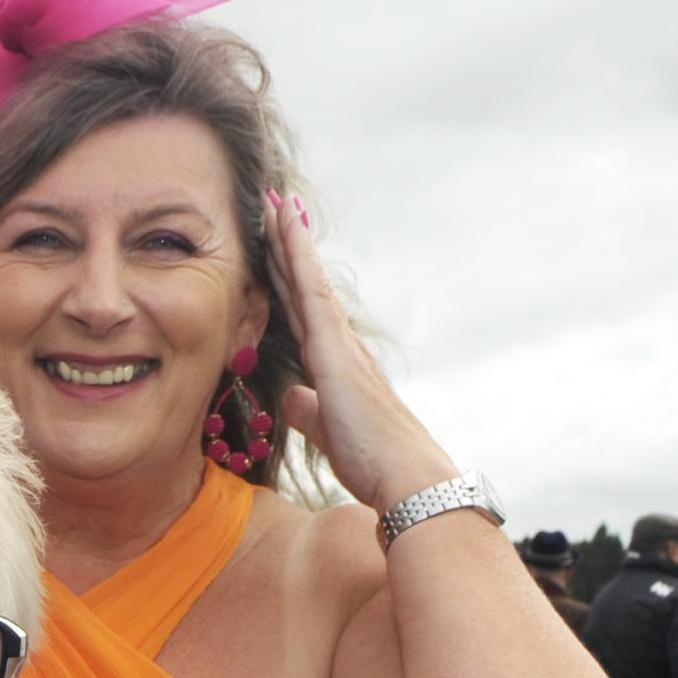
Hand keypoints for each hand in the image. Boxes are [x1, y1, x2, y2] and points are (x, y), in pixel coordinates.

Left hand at [259, 191, 457, 513]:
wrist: (405, 475)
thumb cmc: (372, 461)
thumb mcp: (326, 431)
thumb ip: (308, 411)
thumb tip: (292, 399)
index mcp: (334, 363)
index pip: (303, 310)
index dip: (286, 275)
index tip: (273, 243)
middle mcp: (339, 344)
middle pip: (304, 284)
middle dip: (286, 245)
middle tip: (272, 204)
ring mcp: (338, 342)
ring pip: (308, 279)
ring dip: (290, 239)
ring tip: (276, 202)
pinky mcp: (334, 350)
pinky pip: (312, 294)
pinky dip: (299, 260)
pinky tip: (288, 232)